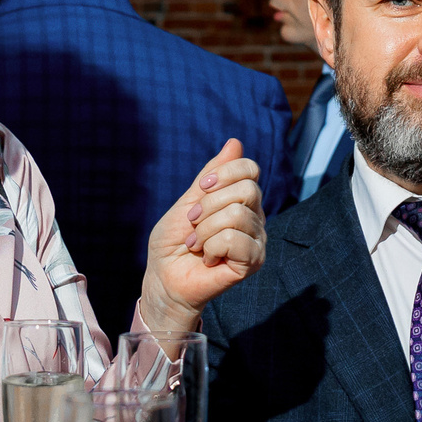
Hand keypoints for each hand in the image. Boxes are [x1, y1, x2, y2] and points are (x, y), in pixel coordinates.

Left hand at [141, 139, 267, 333]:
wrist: (165, 278)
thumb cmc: (173, 243)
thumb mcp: (187, 201)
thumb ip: (211, 175)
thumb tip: (235, 142)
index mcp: (240, 200)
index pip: (249, 169)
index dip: (222, 174)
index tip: (200, 191)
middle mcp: (254, 217)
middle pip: (247, 189)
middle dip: (209, 205)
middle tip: (194, 224)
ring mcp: (257, 240)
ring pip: (237, 215)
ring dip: (205, 231)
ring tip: (197, 245)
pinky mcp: (254, 261)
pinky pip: (235, 239)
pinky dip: (211, 247)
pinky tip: (208, 258)